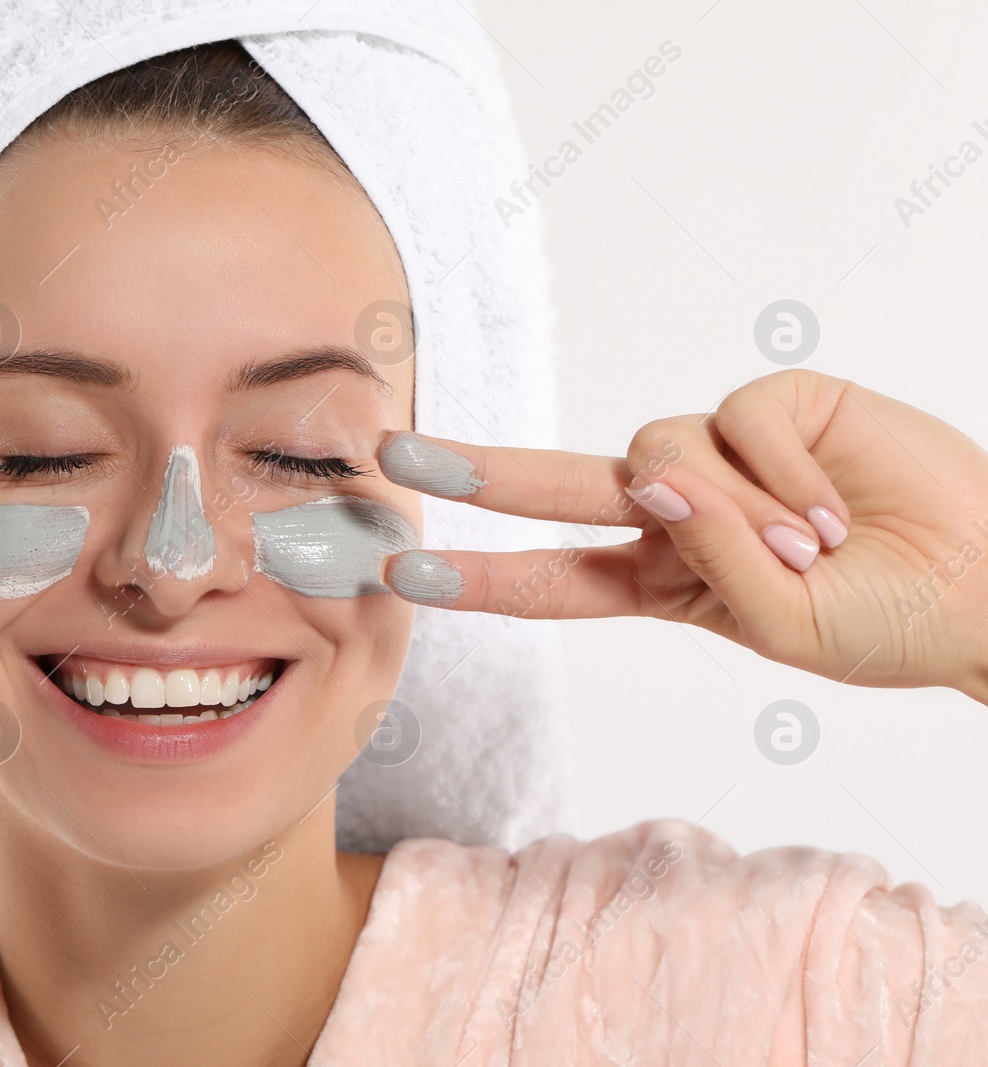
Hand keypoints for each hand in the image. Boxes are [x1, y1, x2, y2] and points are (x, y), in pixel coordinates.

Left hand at [376, 370, 987, 701]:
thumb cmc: (886, 623)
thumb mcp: (784, 627)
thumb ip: (709, 561)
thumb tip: (651, 479)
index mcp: (664, 582)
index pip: (552, 580)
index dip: (479, 579)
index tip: (401, 577)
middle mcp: (679, 512)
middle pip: (556, 486)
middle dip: (475, 472)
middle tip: (395, 455)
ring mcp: (724, 456)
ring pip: (659, 449)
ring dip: (735, 512)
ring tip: (814, 548)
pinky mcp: (779, 404)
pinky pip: (739, 421)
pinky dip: (786, 476)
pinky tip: (836, 510)